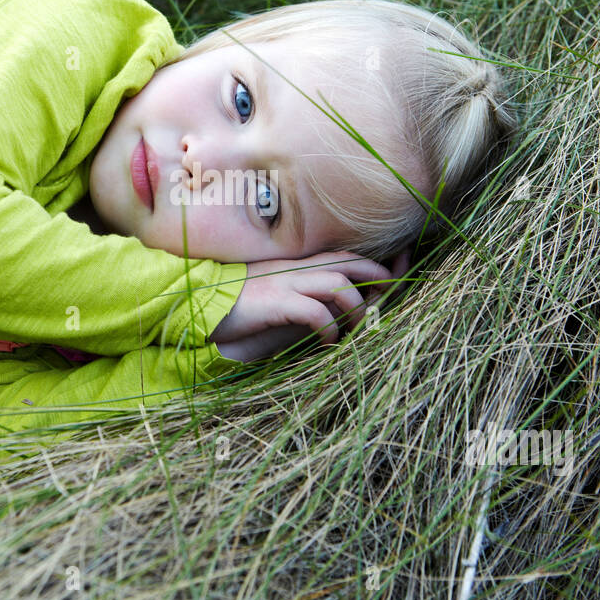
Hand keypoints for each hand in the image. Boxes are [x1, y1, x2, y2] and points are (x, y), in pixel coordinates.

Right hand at [210, 249, 411, 362]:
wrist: (198, 303)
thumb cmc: (241, 305)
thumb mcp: (280, 297)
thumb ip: (307, 298)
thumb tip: (340, 314)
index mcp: (299, 266)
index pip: (348, 257)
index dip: (378, 263)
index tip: (402, 270)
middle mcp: (297, 270)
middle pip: (350, 264)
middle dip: (379, 277)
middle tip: (395, 294)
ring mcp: (286, 284)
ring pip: (338, 285)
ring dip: (357, 307)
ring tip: (360, 327)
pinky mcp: (275, 303)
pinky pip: (313, 312)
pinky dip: (329, 328)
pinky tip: (329, 342)